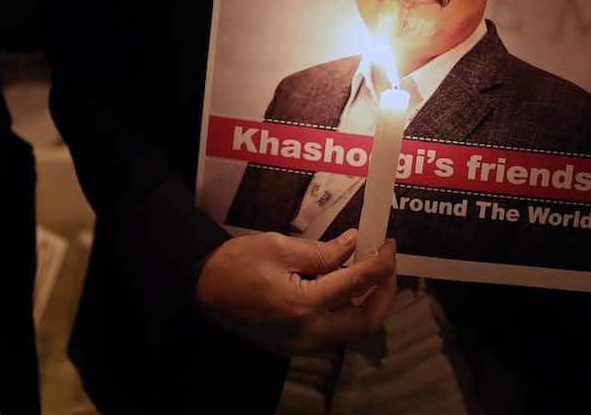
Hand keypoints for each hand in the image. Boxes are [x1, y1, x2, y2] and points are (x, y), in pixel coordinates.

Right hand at [195, 229, 396, 354]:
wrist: (202, 286)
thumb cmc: (236, 262)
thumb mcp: (279, 248)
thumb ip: (321, 252)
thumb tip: (353, 245)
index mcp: (303, 305)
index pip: (356, 284)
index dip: (380, 264)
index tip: (388, 245)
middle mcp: (307, 333)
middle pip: (365, 321)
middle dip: (384, 293)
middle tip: (386, 265)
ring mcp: (300, 344)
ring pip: (351, 331)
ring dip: (367, 304)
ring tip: (368, 274)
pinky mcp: (292, 345)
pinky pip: (332, 332)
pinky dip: (346, 311)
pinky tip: (344, 289)